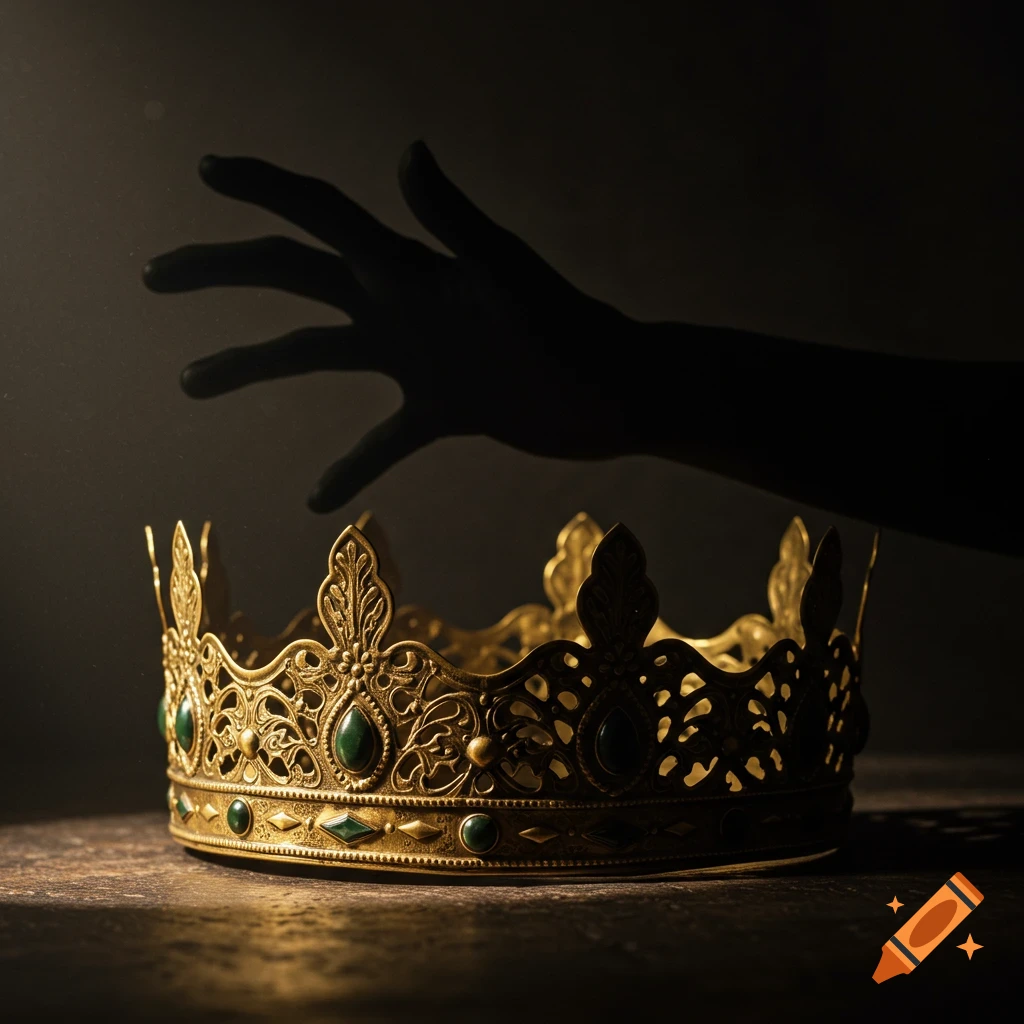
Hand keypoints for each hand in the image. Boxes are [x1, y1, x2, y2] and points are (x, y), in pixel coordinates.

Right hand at [143, 142, 639, 512]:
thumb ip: (456, 219)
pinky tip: (317, 499)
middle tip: (156, 277)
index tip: (205, 172)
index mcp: (409, 269)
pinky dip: (351, 466)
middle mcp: (400, 305)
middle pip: (293, 278)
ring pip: (316, 356)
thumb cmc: (572, 331)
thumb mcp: (508, 278)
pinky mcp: (442, 410)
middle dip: (223, 272)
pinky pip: (382, 441)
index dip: (264, 191)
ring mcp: (416, 358)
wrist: (616, 393)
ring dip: (253, 364)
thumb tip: (407, 150)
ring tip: (192, 381)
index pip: (322, 218)